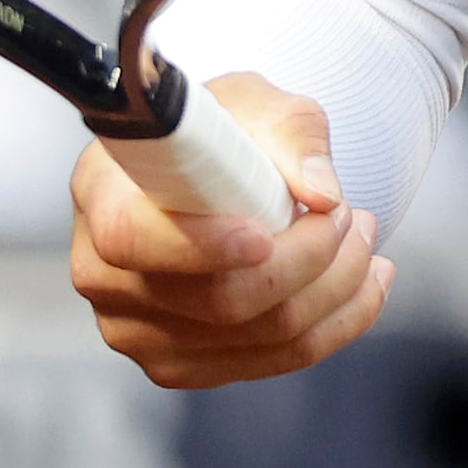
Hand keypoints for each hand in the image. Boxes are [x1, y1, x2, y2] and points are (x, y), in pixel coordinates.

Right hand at [66, 75, 393, 387]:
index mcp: (101, 193)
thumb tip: (322, 192)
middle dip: (310, 260)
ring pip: (259, 335)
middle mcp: (102, 273)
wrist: (215, 170)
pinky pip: (274, 362)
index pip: (132, 238)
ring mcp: (135, 330)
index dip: (202, 245)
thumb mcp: (257, 103)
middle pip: (217, 301)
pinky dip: (336, 324)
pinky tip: (367, 283)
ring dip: (337, 289)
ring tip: (365, 238)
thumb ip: (291, 134)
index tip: (267, 234)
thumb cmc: (226, 130)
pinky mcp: (178, 365)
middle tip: (353, 214)